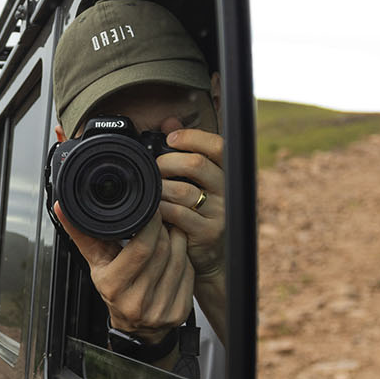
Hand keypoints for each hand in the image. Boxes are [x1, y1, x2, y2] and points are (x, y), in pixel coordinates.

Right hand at [54, 201, 193, 342]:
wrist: (135, 329)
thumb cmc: (115, 291)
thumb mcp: (97, 264)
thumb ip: (83, 235)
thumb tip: (64, 209)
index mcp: (113, 286)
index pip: (141, 248)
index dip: (151, 225)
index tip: (152, 211)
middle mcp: (136, 301)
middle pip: (162, 251)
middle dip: (166, 230)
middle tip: (163, 219)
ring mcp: (160, 309)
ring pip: (179, 260)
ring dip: (178, 240)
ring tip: (171, 232)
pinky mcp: (178, 312)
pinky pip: (189, 274)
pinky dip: (185, 258)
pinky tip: (178, 253)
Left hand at [155, 128, 224, 282]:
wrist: (213, 255)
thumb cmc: (201, 212)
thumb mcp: (197, 181)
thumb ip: (185, 151)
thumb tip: (170, 122)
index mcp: (227, 173)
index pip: (217, 146)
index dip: (192, 137)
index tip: (170, 139)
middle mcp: (228, 191)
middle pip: (197, 165)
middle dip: (168, 162)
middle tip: (154, 167)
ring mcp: (220, 213)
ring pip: (183, 190)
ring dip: (160, 187)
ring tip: (152, 189)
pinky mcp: (208, 232)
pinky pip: (177, 214)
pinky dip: (160, 209)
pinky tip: (154, 208)